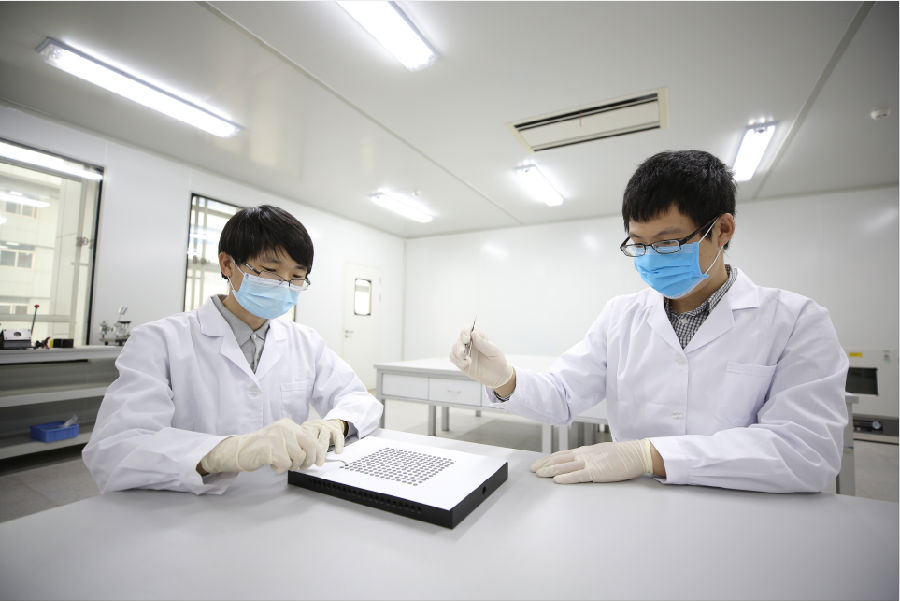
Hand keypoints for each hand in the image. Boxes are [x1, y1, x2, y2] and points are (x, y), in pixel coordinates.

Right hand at [200, 418, 344, 474]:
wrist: (239, 450)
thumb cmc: (262, 448)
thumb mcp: (282, 440)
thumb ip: (297, 443)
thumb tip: (316, 455)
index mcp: (289, 424)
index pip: (312, 438)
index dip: (318, 453)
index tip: (318, 462)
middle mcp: (285, 428)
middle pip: (310, 446)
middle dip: (308, 460)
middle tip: (299, 467)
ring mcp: (277, 437)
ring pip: (298, 457)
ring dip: (291, 465)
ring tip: (280, 463)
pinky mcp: (270, 448)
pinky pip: (285, 464)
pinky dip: (280, 468)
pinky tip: (272, 464)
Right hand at [449, 328, 513, 387]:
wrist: (498, 376)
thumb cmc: (498, 362)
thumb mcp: (494, 352)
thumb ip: (484, 344)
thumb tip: (474, 333)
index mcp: (479, 338)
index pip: (468, 330)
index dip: (465, 332)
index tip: (466, 339)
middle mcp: (471, 344)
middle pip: (459, 339)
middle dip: (459, 346)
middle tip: (464, 353)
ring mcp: (466, 353)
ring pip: (454, 348)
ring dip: (457, 354)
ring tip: (466, 361)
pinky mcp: (462, 362)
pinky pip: (453, 358)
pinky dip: (456, 361)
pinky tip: (465, 365)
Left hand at [530, 439, 652, 483]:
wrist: (636, 454)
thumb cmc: (622, 455)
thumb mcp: (601, 452)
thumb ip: (589, 456)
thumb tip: (578, 461)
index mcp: (585, 451)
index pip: (562, 454)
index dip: (548, 459)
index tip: (538, 463)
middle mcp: (584, 455)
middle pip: (559, 459)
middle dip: (544, 464)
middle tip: (533, 470)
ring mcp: (590, 463)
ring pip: (565, 466)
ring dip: (550, 470)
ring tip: (539, 475)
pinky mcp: (597, 472)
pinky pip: (578, 475)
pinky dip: (566, 478)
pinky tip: (557, 480)